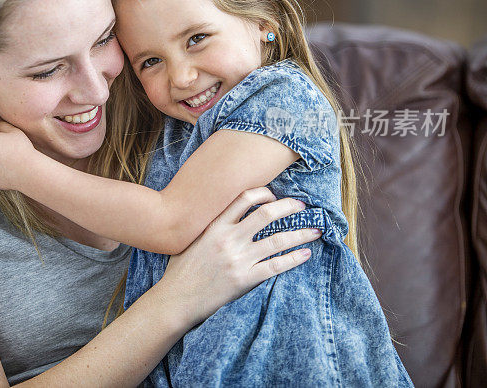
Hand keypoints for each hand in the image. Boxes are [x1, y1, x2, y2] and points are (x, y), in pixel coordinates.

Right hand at [154, 187, 319, 326]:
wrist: (176, 299)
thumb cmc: (181, 270)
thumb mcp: (191, 239)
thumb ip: (211, 226)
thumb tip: (231, 216)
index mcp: (215, 226)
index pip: (245, 198)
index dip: (264, 193)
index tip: (275, 195)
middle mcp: (229, 239)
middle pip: (267, 214)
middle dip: (290, 207)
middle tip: (303, 206)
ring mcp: (238, 260)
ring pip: (278, 240)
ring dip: (301, 233)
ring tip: (315, 230)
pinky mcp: (245, 280)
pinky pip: (276, 266)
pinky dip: (294, 258)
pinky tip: (306, 254)